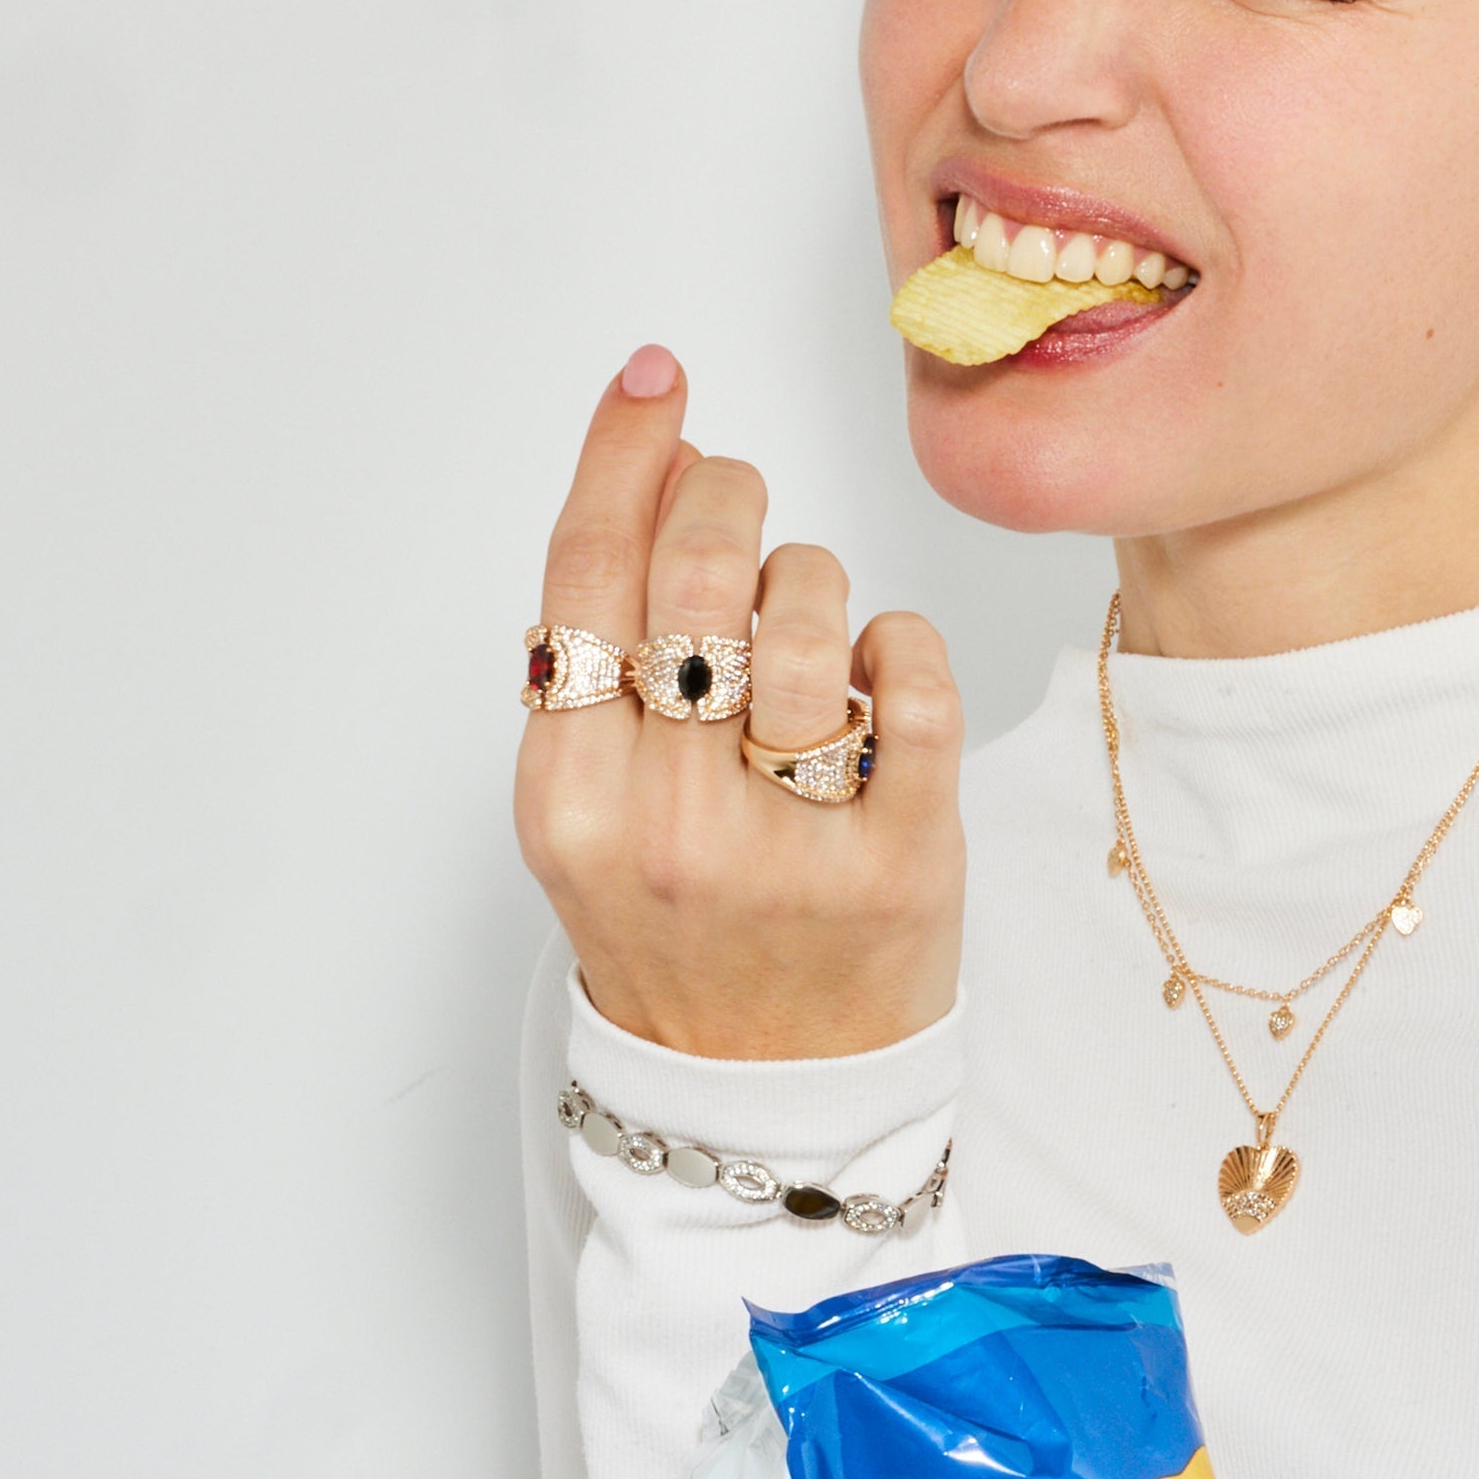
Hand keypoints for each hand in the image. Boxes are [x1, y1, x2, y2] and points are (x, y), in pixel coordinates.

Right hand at [515, 348, 965, 1060]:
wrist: (767, 1096)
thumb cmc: (682, 932)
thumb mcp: (594, 812)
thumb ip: (606, 660)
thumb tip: (656, 471)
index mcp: (568, 803)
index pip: (585, 579)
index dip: (623, 456)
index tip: (659, 382)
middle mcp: (667, 826)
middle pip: (696, 579)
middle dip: (726, 496)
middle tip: (740, 497)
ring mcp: (788, 851)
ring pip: (805, 615)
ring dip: (811, 580)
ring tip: (803, 629)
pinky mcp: (901, 868)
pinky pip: (910, 679)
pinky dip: (897, 643)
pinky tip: (875, 669)